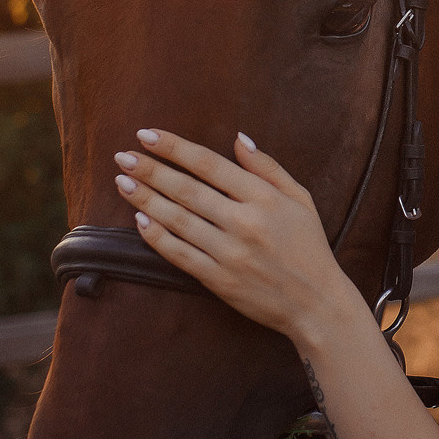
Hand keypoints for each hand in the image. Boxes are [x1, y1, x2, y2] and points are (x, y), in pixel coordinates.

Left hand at [114, 129, 364, 344]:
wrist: (316, 303)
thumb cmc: (309, 246)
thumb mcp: (300, 199)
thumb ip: (268, 168)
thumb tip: (238, 138)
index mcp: (264, 198)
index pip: (209, 165)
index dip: (175, 148)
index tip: (146, 135)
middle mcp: (244, 223)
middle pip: (187, 190)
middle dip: (150, 170)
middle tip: (122, 156)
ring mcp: (229, 253)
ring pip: (178, 220)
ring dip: (145, 199)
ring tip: (122, 181)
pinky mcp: (219, 280)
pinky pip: (180, 254)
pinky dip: (157, 237)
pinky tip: (139, 220)